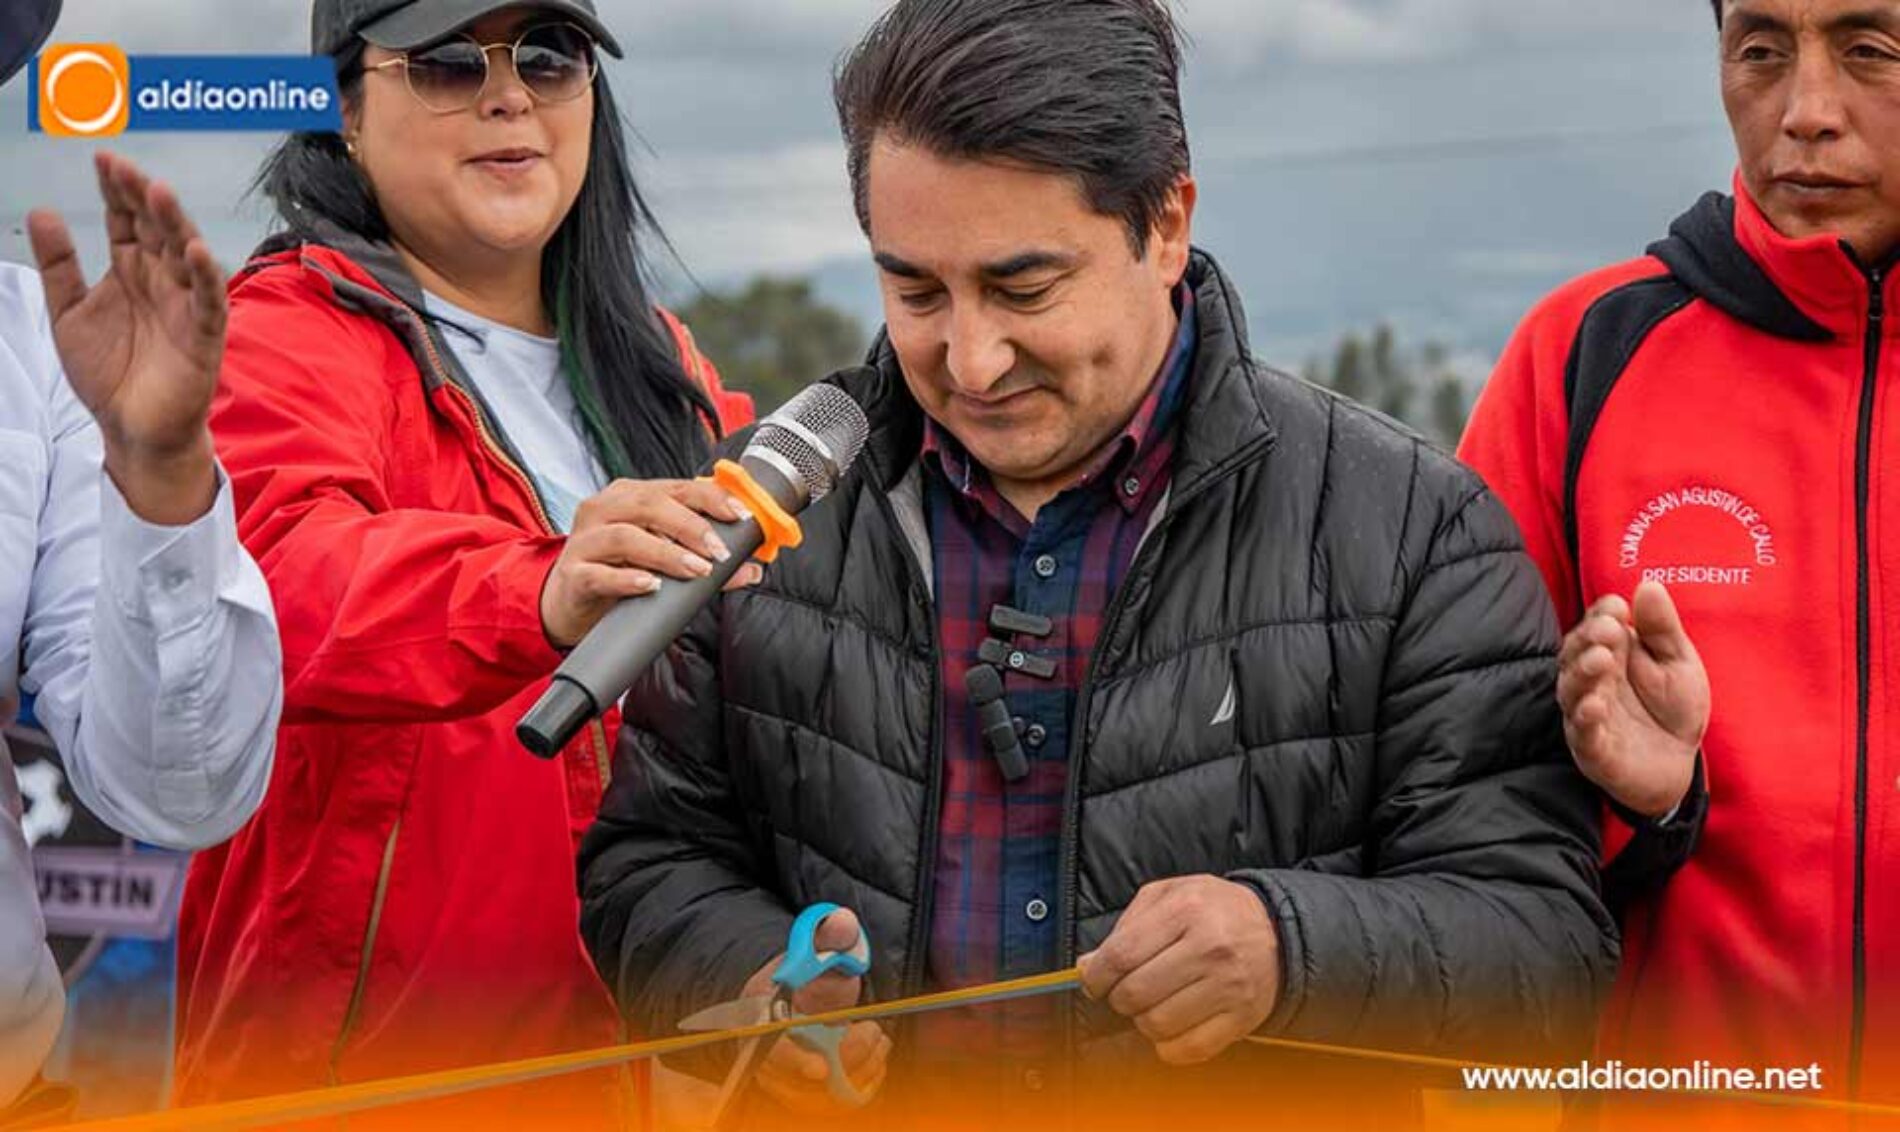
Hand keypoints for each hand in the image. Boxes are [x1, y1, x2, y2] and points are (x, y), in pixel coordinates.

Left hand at [28, 152, 224, 525]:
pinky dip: (204, 276)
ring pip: (184, 254)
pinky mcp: (203, 336)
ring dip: (175, 223)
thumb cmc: (107, 373)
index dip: (116, 191)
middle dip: (142, 197)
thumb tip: (42, 212)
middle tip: (126, 168)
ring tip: (158, 193)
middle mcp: (160, 281)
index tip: (103, 159)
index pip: (125, 221)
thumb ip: (58, 266)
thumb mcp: (68, 313)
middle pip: (156, 228)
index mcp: (130, 272)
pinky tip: (194, 251)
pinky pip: (208, 301)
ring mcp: (184, 305)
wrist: (131, 429)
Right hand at [540, 478, 764, 647]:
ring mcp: (585, 540)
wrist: (569, 602)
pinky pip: (600, 573)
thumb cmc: (620, 570)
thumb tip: (751, 569)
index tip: (741, 516)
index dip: (712, 498)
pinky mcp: (574, 574)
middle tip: (719, 551)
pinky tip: (650, 585)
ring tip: (696, 570)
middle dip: (692, 526)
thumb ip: (706, 560)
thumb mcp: (664, 561)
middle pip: (650, 504)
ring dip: (666, 553)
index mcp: (630, 496)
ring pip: (626, 536)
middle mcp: (605, 509)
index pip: (677, 486)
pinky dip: (628, 579)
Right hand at [746, 908, 889, 1115]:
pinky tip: (876, 1055)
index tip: (821, 1067)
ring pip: (824, 1096)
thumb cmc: (807, 977)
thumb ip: (830, 938)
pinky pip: (840, 1102)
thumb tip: (843, 922)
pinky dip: (866, 1082)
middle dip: (847, 1057)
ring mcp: (787, 1081)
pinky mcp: (811, 1096)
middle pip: (802, 1078)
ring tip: (878, 1037)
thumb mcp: (818, 951)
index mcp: (758, 1015)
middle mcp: (766, 1056)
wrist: (802, 1002)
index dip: (792, 1061)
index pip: (767, 1046)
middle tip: (872, 1029)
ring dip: (861, 1069)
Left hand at [1078, 875, 1280, 1066]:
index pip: (1121, 956)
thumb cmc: (1213, 910)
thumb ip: (1124, 927)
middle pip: (1136, 993)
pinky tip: (1171, 1026)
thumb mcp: (1168, 896)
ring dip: (1143, 1021)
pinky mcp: (1242, 1017)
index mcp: (1187, 910)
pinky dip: (1168, 1046)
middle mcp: (1210, 947)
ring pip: (1158, 1025)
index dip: (1096, 977)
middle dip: (1119, 999)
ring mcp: (1229, 985)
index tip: (1094, 982)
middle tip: (1126, 992)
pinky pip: (1189, 1049)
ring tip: (1153, 1005)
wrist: (1275, 929)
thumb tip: (1088, 966)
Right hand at [1558, 581, 1709, 819]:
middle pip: (1574, 656)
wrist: (1681, 763)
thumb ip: (1662, 629)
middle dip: (1588, 640)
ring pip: (1572, 692)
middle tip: (1608, 630)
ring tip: (1600, 659)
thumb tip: (1648, 586)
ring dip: (1582, 673)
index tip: (1617, 606)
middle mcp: (1591, 682)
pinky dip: (1585, 719)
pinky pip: (1583, 733)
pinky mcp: (1594, 750)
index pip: (1594, 628)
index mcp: (1609, 655)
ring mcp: (1588, 716)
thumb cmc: (1672, 708)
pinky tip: (1595, 705)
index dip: (1601, 616)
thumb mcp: (1678, 662)